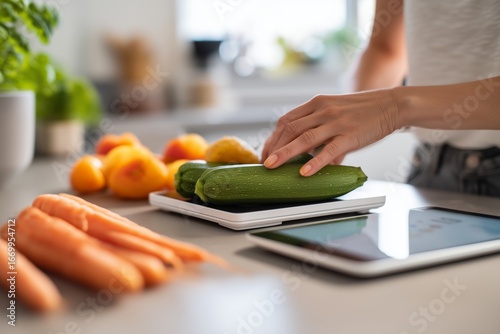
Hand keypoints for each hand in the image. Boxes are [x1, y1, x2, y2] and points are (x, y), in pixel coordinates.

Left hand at [262, 89, 400, 175]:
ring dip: (285, 153)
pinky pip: (328, 150)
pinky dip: (315, 162)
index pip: (286, 120)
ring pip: (304, 138)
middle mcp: (322, 110)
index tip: (266, 150)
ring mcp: (336, 123)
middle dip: (274, 147)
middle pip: (290, 128)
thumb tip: (308, 152)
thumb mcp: (335, 110)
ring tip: (272, 166)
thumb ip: (319, 127)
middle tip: (264, 163)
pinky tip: (304, 172)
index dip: (273, 137)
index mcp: (316, 103)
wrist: (392, 105)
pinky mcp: (350, 136)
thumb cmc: (363, 110)